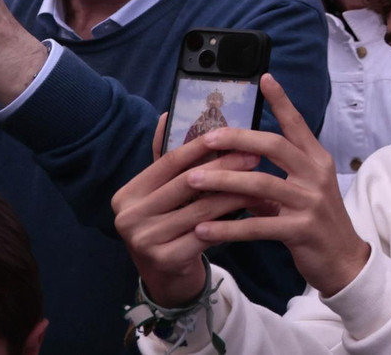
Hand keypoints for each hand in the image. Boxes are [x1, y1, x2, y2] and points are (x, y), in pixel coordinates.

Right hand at [112, 115, 267, 306]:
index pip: (170, 162)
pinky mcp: (166, 260)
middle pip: (187, 183)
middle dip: (225, 167)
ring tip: (263, 181)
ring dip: (236, 193)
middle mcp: (129, 217)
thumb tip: (169, 114)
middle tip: (255, 156)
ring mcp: (145, 241)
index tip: (234, 133)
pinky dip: (234, 220)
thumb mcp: (163, 192)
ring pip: (202, 208)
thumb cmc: (169, 224)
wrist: (166, 277)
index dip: (202, 146)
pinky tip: (254, 210)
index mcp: (127, 194)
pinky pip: (208, 233)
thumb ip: (167, 157)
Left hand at [171, 74, 372, 297]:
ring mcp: (310, 202)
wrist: (344, 261)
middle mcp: (316, 175)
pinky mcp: (301, 230)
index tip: (264, 78)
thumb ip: (274, 179)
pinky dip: (227, 227)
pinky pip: (257, 226)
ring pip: (260, 184)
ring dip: (222, 182)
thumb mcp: (302, 193)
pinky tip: (203, 228)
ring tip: (192, 181)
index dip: (281, 101)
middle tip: (206, 139)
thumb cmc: (318, 223)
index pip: (296, 124)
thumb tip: (237, 169)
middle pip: (275, 146)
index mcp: (317, 160)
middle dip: (237, 140)